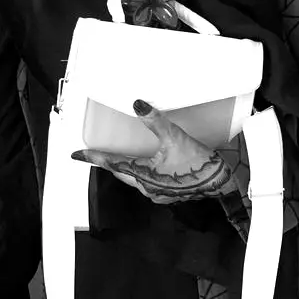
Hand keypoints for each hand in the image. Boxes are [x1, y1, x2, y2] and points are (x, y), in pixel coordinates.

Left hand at [70, 99, 233, 205]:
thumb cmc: (200, 165)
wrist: (223, 185)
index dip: (92, 157)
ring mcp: (158, 193)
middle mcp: (146, 187)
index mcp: (142, 174)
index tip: (75, 154)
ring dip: (127, 169)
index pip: (110, 163)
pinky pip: (148, 184)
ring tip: (122, 157)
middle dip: (109, 163)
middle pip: (120, 173)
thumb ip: (155, 121)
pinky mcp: (169, 194)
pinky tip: (150, 166)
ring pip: (134, 179)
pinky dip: (144, 174)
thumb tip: (138, 105)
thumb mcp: (175, 138)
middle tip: (98, 155)